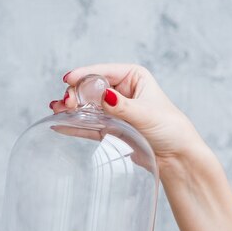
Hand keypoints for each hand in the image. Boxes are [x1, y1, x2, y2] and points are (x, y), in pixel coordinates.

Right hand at [52, 64, 205, 167]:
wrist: (176, 158)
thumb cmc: (169, 130)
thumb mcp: (145, 115)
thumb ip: (122, 107)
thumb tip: (103, 96)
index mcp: (133, 77)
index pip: (103, 72)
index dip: (84, 75)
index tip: (68, 79)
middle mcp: (121, 91)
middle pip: (91, 88)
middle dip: (75, 93)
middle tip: (65, 103)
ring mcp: (114, 110)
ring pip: (87, 105)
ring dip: (71, 108)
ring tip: (56, 110)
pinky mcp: (110, 128)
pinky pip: (89, 123)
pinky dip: (74, 123)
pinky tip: (59, 123)